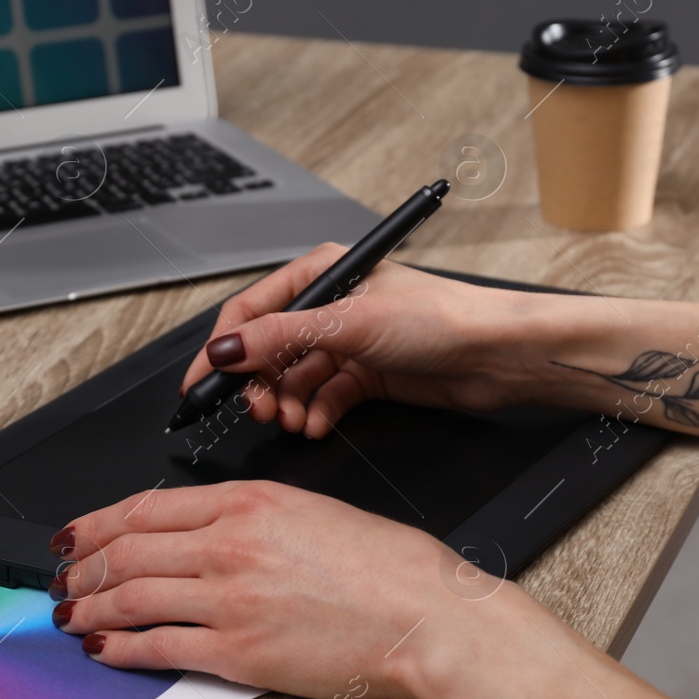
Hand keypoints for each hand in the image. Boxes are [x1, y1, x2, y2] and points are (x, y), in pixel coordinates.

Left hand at [48, 480, 513, 698]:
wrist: (427, 615)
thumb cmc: (389, 566)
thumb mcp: (313, 511)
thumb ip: (251, 515)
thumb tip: (200, 530)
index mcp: (249, 501)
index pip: (146, 508)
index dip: (97, 523)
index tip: (74, 534)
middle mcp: (229, 544)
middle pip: (125, 550)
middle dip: (80, 566)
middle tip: (60, 577)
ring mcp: (228, 600)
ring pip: (130, 596)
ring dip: (88, 607)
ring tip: (69, 614)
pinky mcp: (237, 653)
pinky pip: (157, 647)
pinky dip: (119, 648)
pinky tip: (104, 648)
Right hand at [181, 243, 556, 437]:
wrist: (497, 355)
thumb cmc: (441, 317)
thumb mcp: (349, 323)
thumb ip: (280, 338)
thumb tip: (226, 351)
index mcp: (321, 273)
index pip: (250, 311)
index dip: (222, 349)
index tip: (200, 383)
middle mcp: (330, 306)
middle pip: (268, 350)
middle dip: (258, 385)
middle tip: (260, 412)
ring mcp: (347, 342)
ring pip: (293, 379)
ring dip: (287, 404)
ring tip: (294, 422)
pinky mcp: (365, 374)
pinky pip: (321, 397)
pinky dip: (314, 414)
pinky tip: (316, 425)